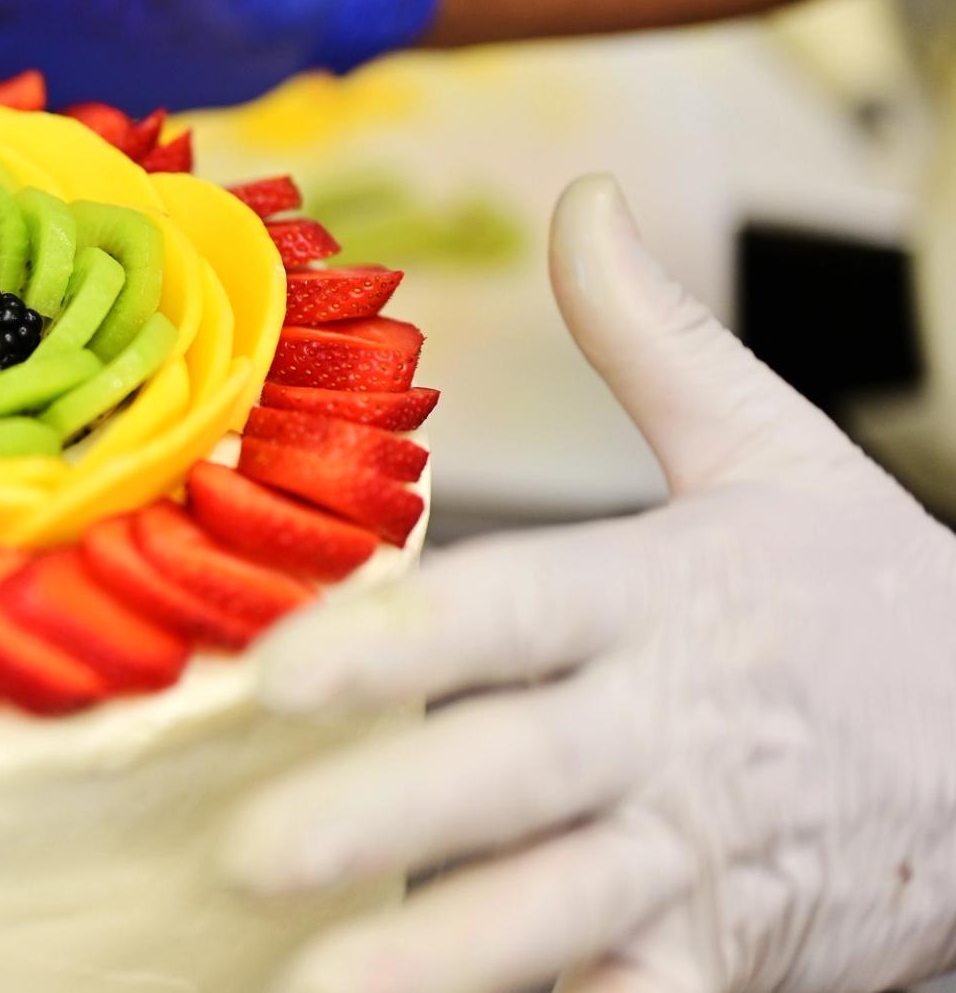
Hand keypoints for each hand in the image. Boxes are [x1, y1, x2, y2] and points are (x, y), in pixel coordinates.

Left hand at [225, 175, 955, 992]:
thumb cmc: (858, 595)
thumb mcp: (774, 451)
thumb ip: (655, 333)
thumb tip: (586, 193)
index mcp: (658, 595)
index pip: (512, 612)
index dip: (396, 642)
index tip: (280, 671)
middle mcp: (665, 730)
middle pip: (516, 776)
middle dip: (390, 819)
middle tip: (249, 853)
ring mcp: (698, 857)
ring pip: (560, 916)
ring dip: (441, 961)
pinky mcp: (730, 958)